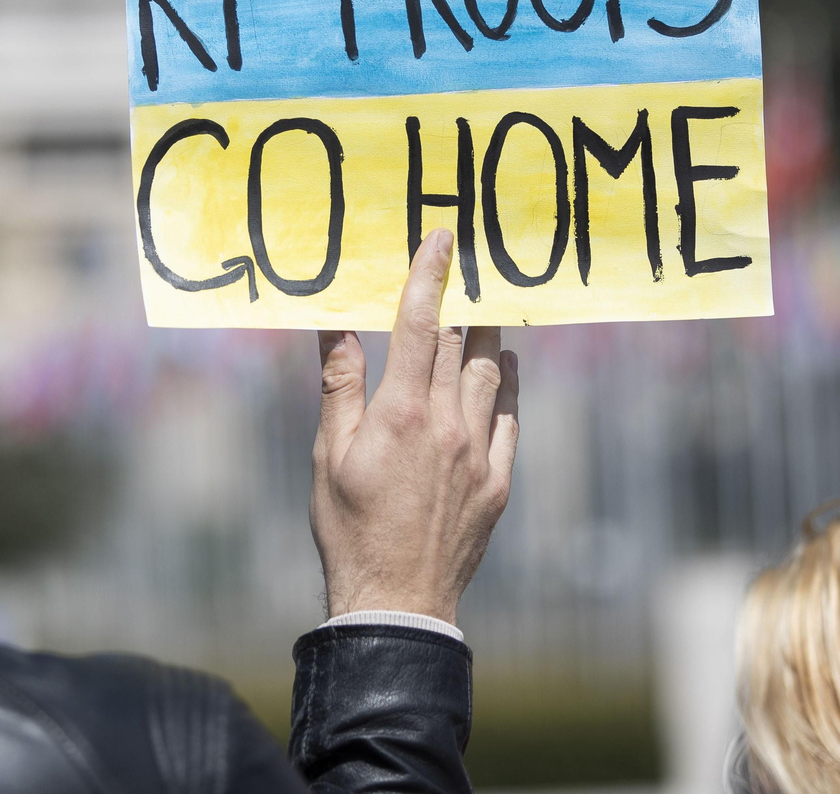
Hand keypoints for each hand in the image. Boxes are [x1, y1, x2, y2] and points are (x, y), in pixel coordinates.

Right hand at [310, 228, 520, 623]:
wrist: (397, 599)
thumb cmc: (349, 528)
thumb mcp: (327, 455)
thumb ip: (340, 385)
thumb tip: (335, 326)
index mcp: (400, 414)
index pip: (418, 326)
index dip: (430, 277)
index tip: (442, 240)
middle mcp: (447, 424)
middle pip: (460, 340)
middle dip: (463, 295)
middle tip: (470, 260)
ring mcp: (479, 453)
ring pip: (491, 373)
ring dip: (489, 333)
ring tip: (488, 305)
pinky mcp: (497, 482)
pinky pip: (511, 418)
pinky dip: (508, 385)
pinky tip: (504, 367)